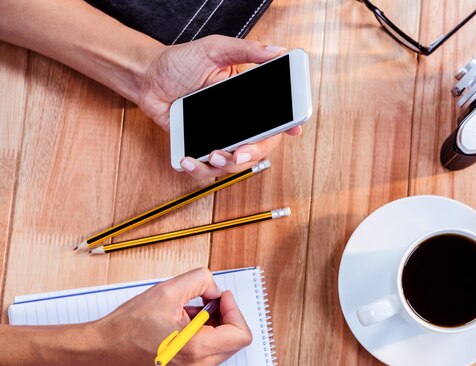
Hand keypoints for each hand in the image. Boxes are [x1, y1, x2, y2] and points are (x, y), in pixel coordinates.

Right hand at [95, 268, 251, 365]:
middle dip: (223, 315)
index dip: (234, 310)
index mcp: (196, 350)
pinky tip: (180, 322)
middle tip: (203, 300)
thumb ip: (200, 281)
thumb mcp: (168, 290)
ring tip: (185, 312)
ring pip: (220, 345)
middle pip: (233, 340)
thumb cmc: (128, 326)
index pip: (240, 335)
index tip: (220, 297)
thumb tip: (215, 289)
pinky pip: (206, 351)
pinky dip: (201, 333)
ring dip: (211, 324)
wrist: (102, 349)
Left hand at [138, 35, 301, 179]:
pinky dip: (199, 170)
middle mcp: (237, 121)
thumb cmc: (180, 61)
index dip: (287, 125)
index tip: (293, 129)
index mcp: (247, 99)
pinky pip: (206, 169)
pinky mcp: (199, 148)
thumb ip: (246, 50)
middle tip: (240, 152)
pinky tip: (188, 160)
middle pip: (259, 147)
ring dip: (226, 165)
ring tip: (212, 155)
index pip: (274, 117)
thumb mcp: (215, 49)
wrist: (147, 78)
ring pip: (234, 164)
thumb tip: (277, 51)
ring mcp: (219, 137)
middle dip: (252, 154)